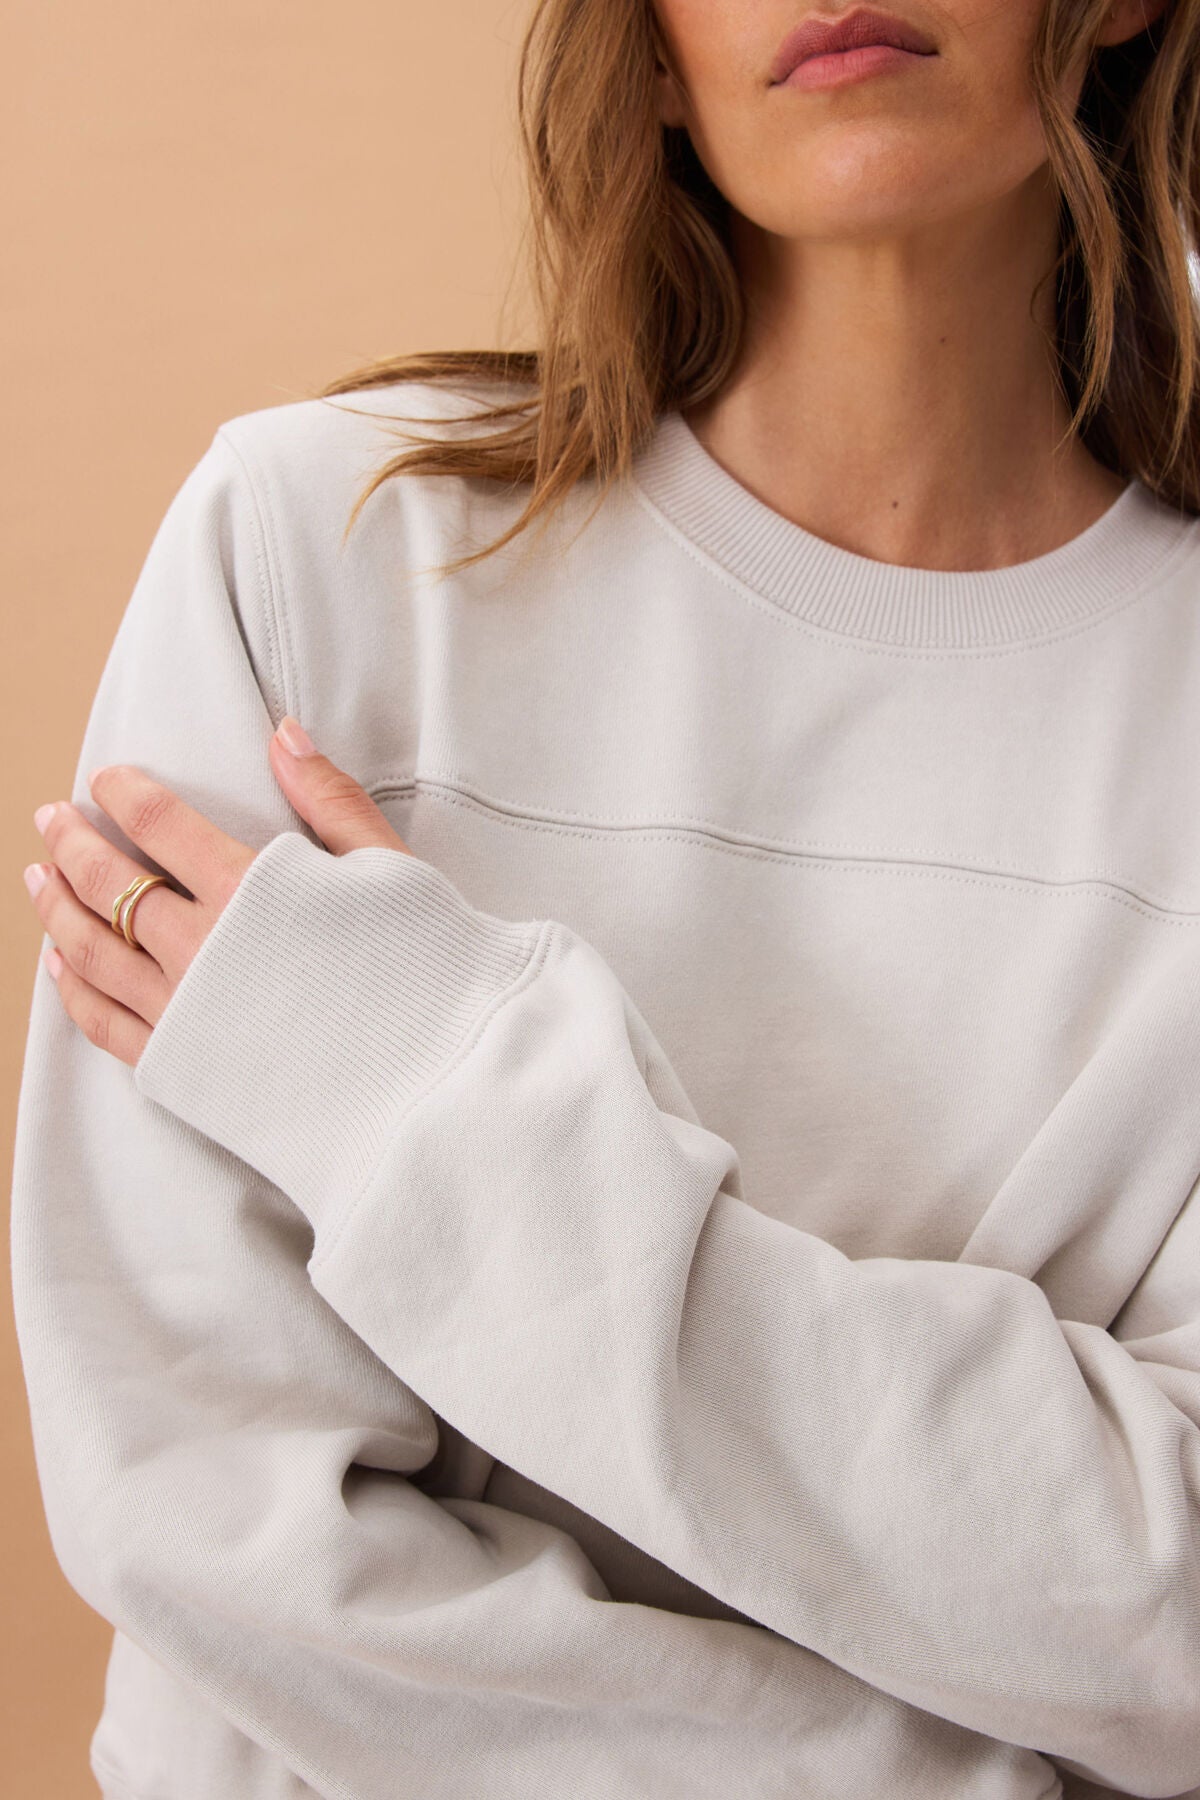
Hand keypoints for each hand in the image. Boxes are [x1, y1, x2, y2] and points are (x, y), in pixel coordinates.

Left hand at [21, 714, 412, 1069]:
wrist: (436, 1084)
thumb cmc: (427, 969)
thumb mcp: (387, 866)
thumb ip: (327, 798)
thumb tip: (281, 735)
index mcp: (247, 890)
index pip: (157, 823)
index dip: (123, 793)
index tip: (106, 779)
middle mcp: (198, 949)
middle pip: (107, 884)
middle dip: (71, 844)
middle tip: (50, 820)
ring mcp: (182, 1014)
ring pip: (89, 952)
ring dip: (54, 910)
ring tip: (38, 879)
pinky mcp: (180, 1070)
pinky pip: (103, 1024)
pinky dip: (72, 991)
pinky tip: (61, 969)